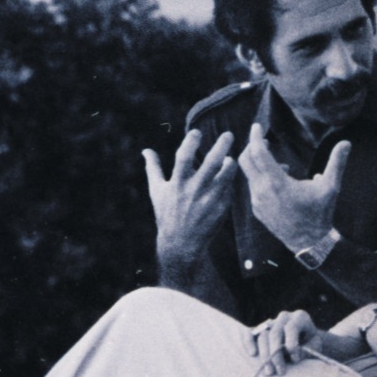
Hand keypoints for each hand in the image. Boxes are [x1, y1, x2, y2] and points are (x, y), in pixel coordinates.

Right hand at [144, 130, 235, 265]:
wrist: (181, 244)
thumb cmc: (167, 214)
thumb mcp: (157, 191)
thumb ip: (153, 168)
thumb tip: (145, 150)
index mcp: (177, 184)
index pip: (183, 158)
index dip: (190, 143)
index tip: (197, 132)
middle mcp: (194, 191)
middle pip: (210, 164)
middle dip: (221, 147)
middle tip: (229, 134)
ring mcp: (209, 200)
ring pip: (225, 176)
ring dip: (230, 164)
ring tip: (230, 158)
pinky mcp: (221, 209)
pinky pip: (229, 189)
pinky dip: (230, 180)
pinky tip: (229, 175)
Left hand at [237, 123, 349, 251]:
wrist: (310, 243)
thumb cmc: (320, 214)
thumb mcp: (330, 187)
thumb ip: (336, 163)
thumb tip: (346, 143)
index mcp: (277, 182)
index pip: (258, 153)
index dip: (256, 137)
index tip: (257, 126)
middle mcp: (262, 191)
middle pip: (246, 161)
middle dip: (252, 147)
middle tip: (264, 141)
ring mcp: (257, 202)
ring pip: (249, 175)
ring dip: (260, 165)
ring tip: (281, 166)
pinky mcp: (257, 210)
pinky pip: (253, 188)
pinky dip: (261, 179)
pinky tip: (279, 182)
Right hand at [247, 309, 325, 373]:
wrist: (306, 342)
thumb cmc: (311, 345)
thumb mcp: (315, 346)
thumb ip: (307, 350)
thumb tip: (293, 358)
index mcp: (300, 317)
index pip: (291, 328)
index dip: (291, 344)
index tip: (295, 359)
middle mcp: (284, 317)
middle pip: (275, 333)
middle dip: (276, 354)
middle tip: (280, 371)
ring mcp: (271, 322)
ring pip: (263, 336)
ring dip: (265, 356)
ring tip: (270, 372)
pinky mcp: (260, 329)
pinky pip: (251, 333)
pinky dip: (248, 342)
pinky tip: (252, 354)